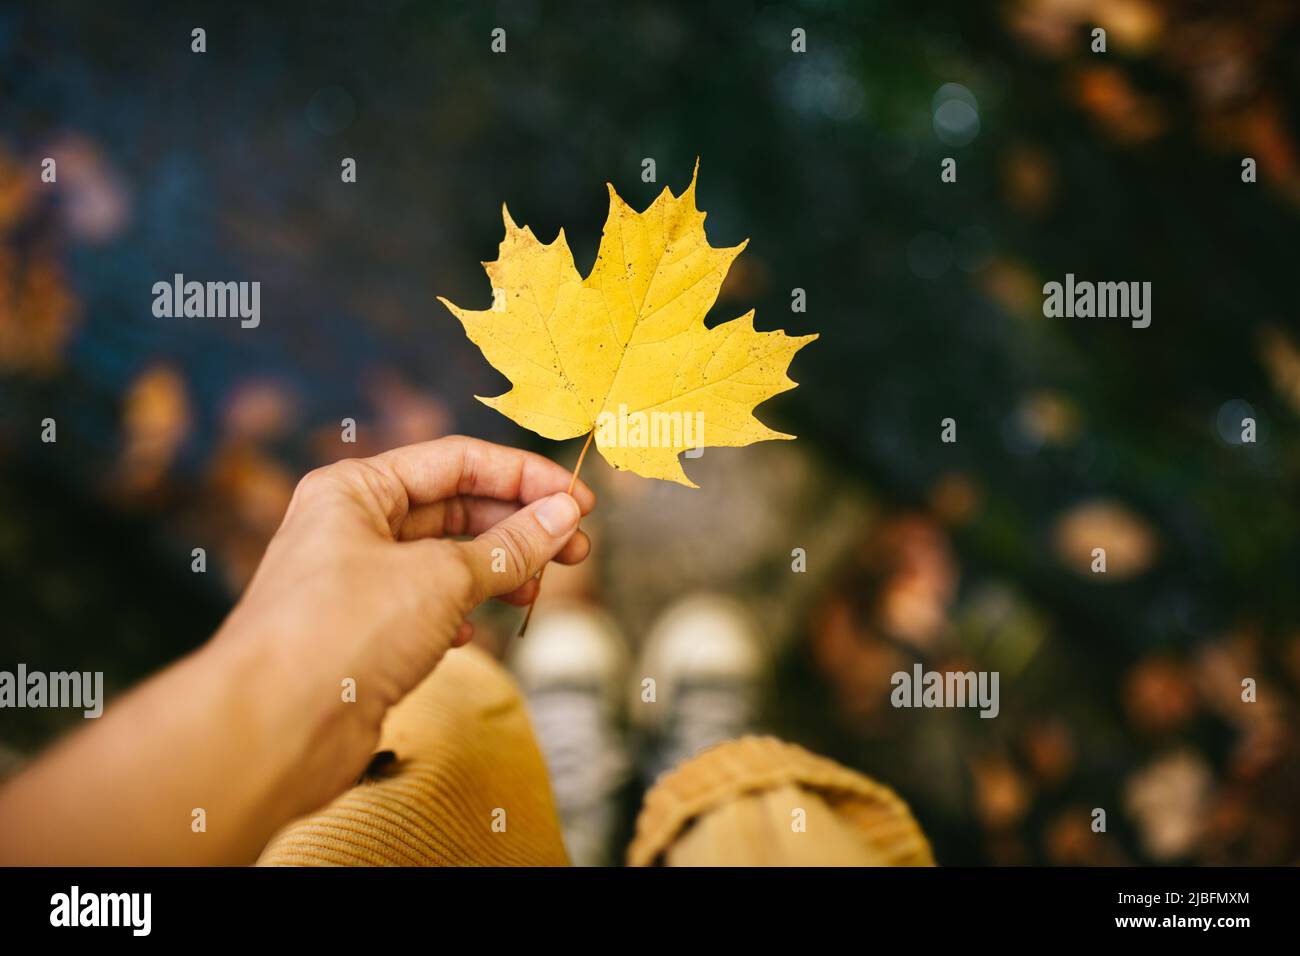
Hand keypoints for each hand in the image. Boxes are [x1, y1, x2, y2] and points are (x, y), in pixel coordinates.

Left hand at [0, 436, 593, 864]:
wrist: (272, 730)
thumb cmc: (340, 634)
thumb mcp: (440, 578)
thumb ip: (509, 546)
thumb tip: (564, 517)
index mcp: (355, 489)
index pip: (456, 461)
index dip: (523, 477)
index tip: (578, 501)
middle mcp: (351, 528)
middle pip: (454, 509)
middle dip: (518, 526)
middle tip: (576, 549)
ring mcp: (356, 583)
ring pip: (445, 561)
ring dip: (497, 572)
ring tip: (536, 594)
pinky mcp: (363, 635)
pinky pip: (427, 607)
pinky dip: (461, 614)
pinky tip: (473, 633)